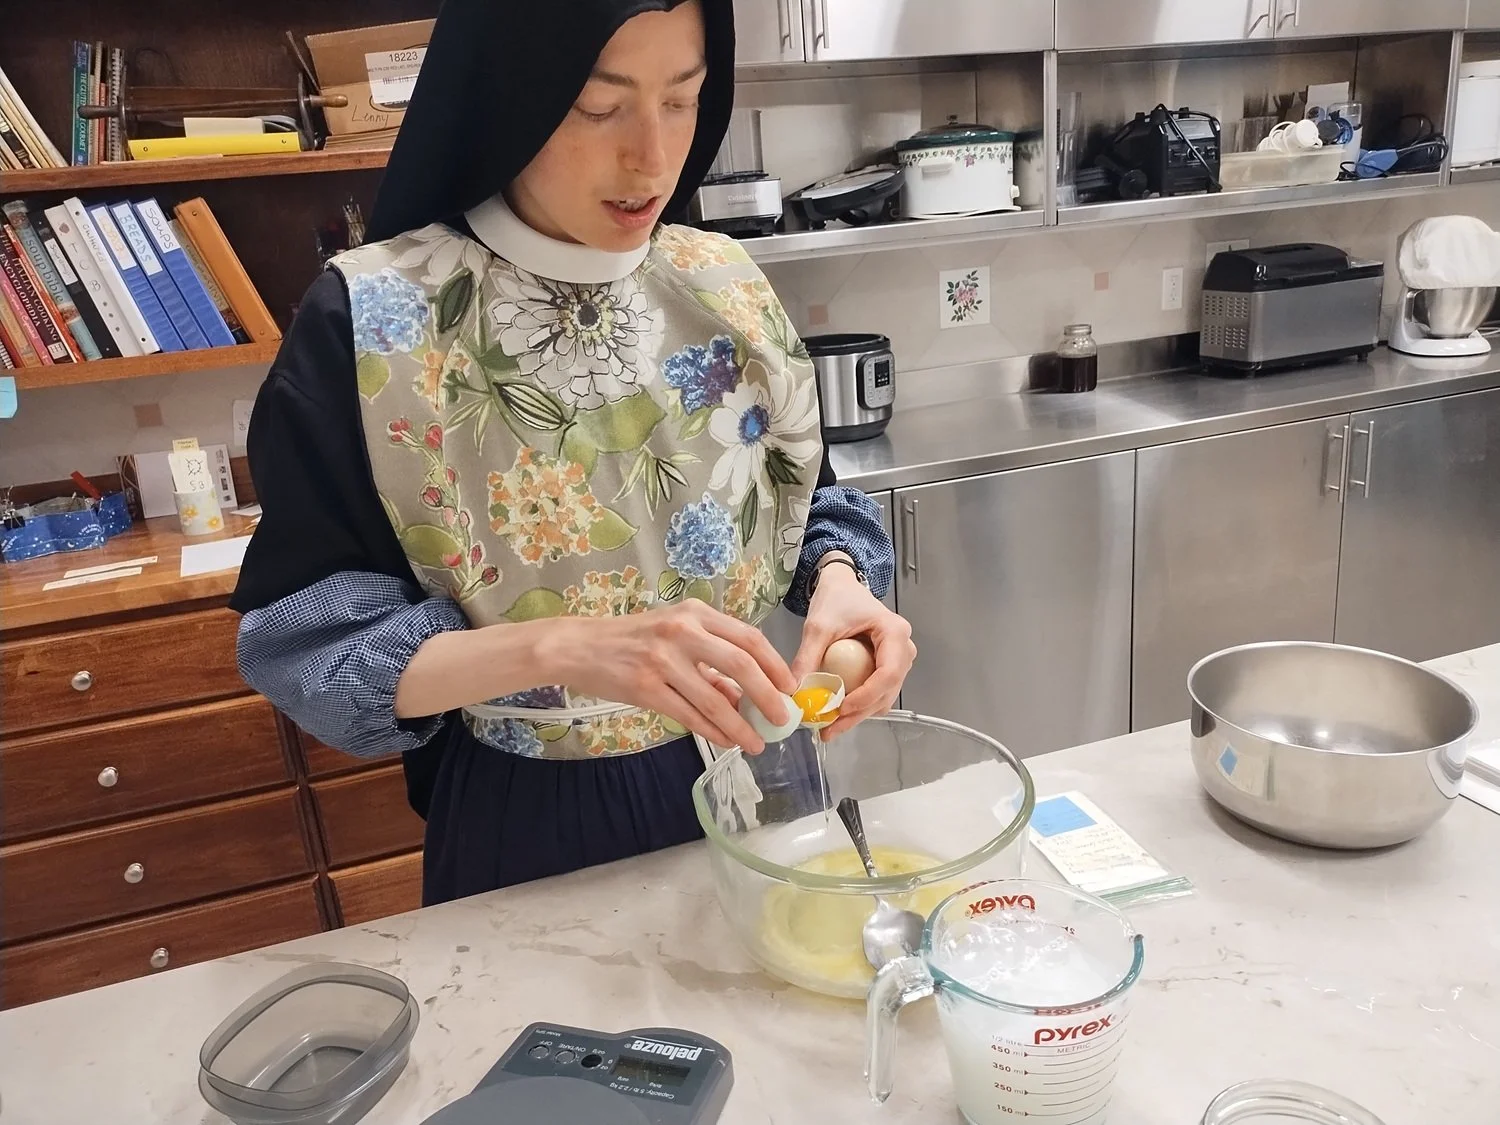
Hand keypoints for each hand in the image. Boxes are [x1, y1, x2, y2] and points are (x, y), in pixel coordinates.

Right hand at [539, 600, 796, 753]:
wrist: (579, 646)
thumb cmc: (631, 639)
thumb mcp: (674, 635)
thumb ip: (709, 661)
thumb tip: (744, 695)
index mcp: (695, 614)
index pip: (748, 637)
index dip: (774, 664)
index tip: (790, 687)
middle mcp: (682, 632)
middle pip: (740, 664)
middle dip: (767, 696)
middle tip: (782, 719)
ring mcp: (663, 660)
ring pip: (715, 699)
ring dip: (740, 726)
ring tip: (756, 743)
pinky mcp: (645, 687)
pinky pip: (689, 716)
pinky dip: (713, 732)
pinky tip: (725, 741)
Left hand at [791, 563, 915, 738]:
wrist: (841, 586)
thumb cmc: (835, 599)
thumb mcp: (818, 626)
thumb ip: (808, 657)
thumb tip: (795, 692)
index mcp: (895, 633)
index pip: (889, 673)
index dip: (867, 696)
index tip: (841, 709)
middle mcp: (903, 648)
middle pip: (887, 690)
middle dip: (859, 713)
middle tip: (829, 729)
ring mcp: (897, 660)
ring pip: (883, 697)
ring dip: (858, 714)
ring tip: (828, 727)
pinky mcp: (886, 667)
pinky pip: (877, 692)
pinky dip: (858, 706)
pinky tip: (835, 715)